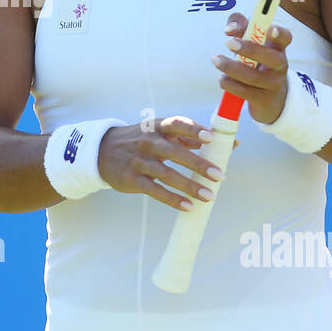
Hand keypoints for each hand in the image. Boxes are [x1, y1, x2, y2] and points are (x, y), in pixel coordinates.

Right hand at [97, 115, 232, 212]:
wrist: (102, 152)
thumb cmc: (141, 141)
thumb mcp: (160, 133)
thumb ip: (190, 138)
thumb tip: (229, 143)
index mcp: (157, 127)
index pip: (177, 124)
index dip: (193, 129)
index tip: (211, 137)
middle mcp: (148, 142)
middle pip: (175, 153)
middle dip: (199, 164)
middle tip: (220, 175)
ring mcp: (139, 161)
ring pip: (167, 174)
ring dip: (189, 186)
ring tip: (210, 196)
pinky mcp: (132, 180)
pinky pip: (155, 191)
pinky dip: (173, 199)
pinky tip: (188, 206)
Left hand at [213, 12, 292, 125]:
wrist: (269, 99)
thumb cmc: (256, 63)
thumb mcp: (249, 41)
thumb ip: (240, 26)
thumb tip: (229, 29)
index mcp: (277, 48)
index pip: (285, 37)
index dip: (279, 32)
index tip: (269, 28)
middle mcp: (280, 65)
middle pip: (271, 57)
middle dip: (250, 49)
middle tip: (228, 43)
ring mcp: (274, 84)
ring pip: (254, 77)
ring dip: (231, 67)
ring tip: (216, 60)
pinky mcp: (264, 100)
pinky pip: (246, 92)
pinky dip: (230, 84)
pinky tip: (222, 79)